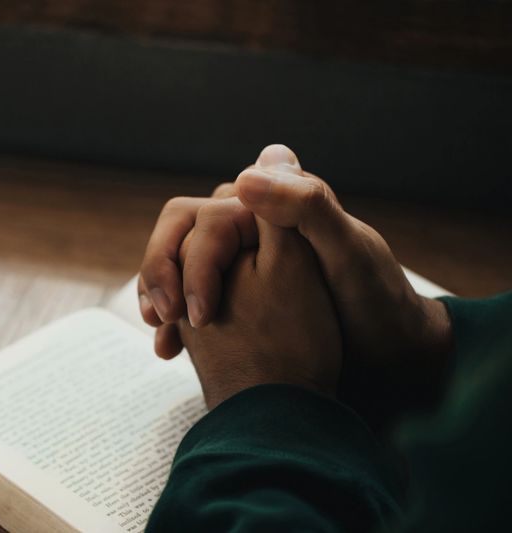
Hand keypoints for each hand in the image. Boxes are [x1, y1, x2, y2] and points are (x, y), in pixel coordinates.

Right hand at [139, 145, 452, 424]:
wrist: (391, 356)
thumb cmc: (377, 303)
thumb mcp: (347, 254)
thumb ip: (306, 207)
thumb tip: (243, 176)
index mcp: (274, 207)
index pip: (202, 216)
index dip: (180, 255)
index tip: (186, 308)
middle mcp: (253, 227)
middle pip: (180, 237)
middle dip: (161, 274)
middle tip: (162, 318)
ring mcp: (243, 261)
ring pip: (179, 266)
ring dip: (161, 297)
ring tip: (164, 339)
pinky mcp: (241, 292)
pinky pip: (192, 295)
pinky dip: (177, 320)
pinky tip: (172, 348)